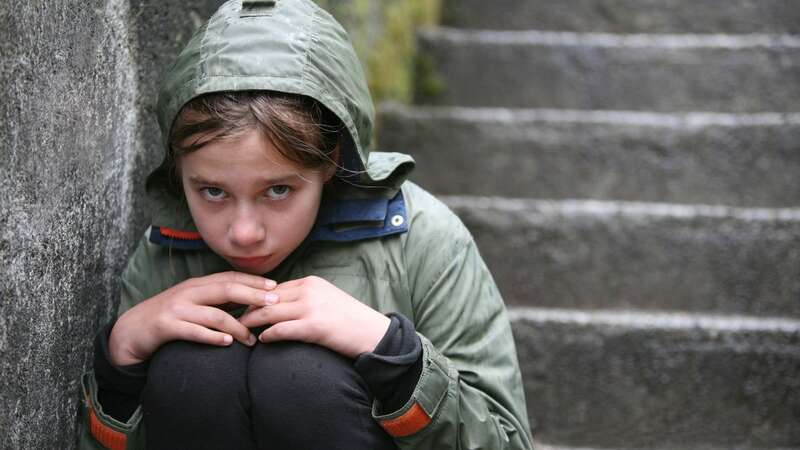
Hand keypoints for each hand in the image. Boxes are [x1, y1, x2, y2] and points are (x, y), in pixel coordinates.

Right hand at [108, 271, 277, 365]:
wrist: (130, 331)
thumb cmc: (168, 318)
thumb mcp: (192, 304)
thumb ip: (216, 301)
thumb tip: (249, 301)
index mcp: (197, 285)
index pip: (230, 278)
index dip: (253, 281)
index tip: (276, 287)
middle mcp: (188, 292)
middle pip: (226, 289)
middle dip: (253, 295)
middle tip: (274, 303)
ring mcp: (176, 309)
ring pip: (214, 314)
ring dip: (237, 327)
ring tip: (252, 338)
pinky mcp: (165, 326)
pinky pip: (193, 331)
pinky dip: (212, 337)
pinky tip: (227, 343)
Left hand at [237, 276, 390, 358]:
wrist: (373, 333)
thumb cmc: (350, 320)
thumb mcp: (327, 300)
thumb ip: (305, 298)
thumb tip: (279, 305)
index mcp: (311, 282)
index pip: (273, 288)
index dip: (254, 298)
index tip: (239, 305)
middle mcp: (309, 290)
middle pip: (266, 297)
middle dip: (246, 308)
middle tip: (232, 318)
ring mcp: (311, 307)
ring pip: (269, 312)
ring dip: (251, 322)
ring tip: (241, 331)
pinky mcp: (313, 326)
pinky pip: (280, 329)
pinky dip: (267, 335)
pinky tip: (261, 341)